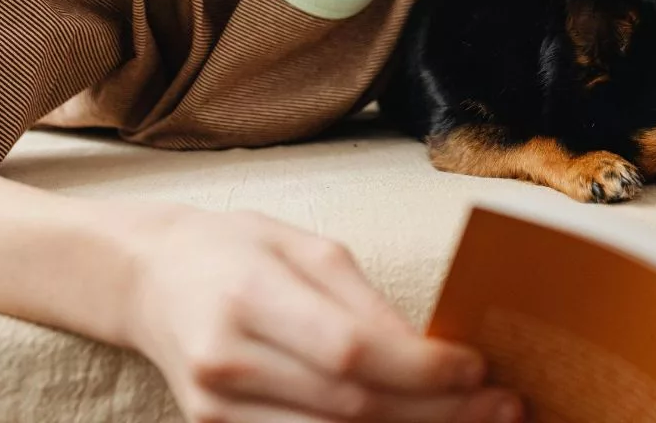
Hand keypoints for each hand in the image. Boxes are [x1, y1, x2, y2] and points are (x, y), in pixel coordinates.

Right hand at [122, 206, 522, 422]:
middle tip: (503, 408)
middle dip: (438, 412)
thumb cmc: (240, 249)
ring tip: (476, 422)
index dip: (422, 368)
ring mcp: (217, 408)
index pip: (350, 350)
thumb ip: (365, 305)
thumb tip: (430, 352)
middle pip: (351, 406)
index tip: (479, 369)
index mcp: (251, 297)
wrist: (151, 278)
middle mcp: (229, 361)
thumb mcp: (308, 250)